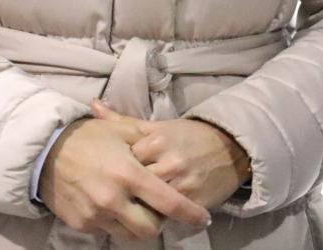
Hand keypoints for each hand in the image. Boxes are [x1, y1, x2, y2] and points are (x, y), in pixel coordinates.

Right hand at [38, 116, 211, 240]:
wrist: (44, 151)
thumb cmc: (87, 137)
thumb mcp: (121, 131)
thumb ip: (148, 142)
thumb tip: (171, 152)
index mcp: (129, 173)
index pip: (168, 202)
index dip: (189, 213)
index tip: (202, 218)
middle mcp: (113, 199)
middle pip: (150, 229)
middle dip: (160, 222)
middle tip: (161, 210)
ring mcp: (96, 214)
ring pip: (129, 235)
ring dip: (138, 225)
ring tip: (137, 207)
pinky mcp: (81, 224)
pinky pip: (108, 231)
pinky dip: (116, 222)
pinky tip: (114, 205)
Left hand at [92, 101, 250, 211]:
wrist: (229, 148)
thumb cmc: (188, 136)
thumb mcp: (157, 127)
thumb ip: (122, 121)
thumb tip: (92, 106)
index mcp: (157, 140)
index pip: (123, 161)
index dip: (117, 169)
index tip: (113, 171)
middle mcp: (169, 162)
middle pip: (134, 184)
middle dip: (125, 190)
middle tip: (118, 192)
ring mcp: (182, 183)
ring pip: (148, 203)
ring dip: (139, 206)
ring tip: (133, 204)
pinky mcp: (193, 201)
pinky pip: (165, 216)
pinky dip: (156, 216)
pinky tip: (150, 213)